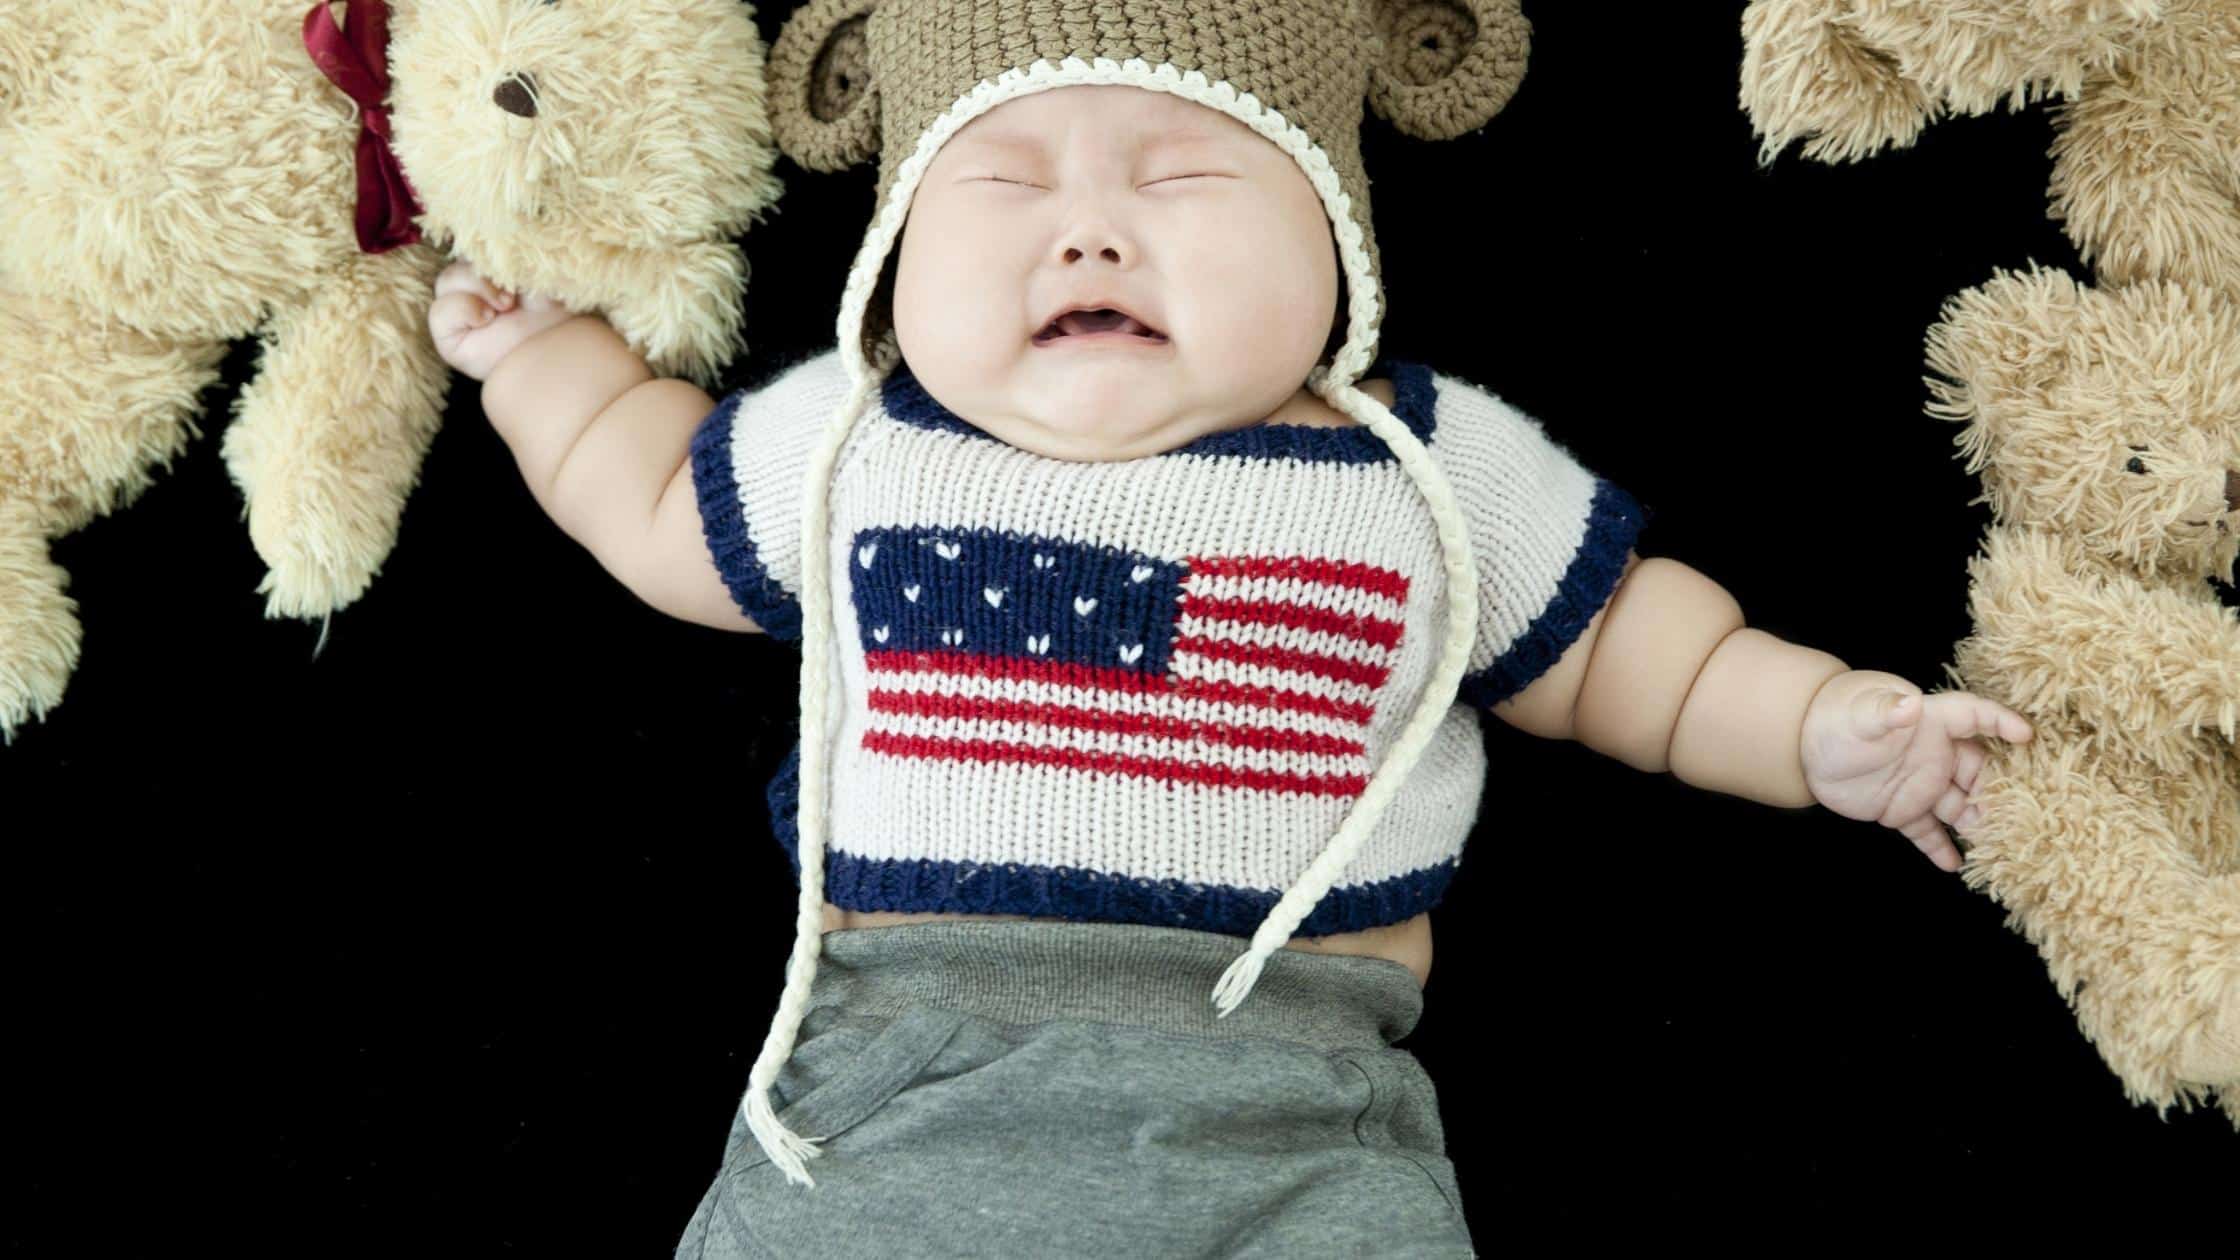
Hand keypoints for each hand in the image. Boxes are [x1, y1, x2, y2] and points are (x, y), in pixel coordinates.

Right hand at [429, 258, 578, 380]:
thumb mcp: (538, 276)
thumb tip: (498, 239)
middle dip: (484, 272)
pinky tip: (486, 318)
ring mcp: (460, 314)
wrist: (558, 350)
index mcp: (490, 274)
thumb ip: (514, 257)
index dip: (488, 250)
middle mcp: (472, 292)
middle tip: (511, 291)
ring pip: (446, 281)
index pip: (470, 248)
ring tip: (504, 305)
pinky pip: (439, 312)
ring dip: (477, 287)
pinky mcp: (450, 340)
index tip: (514, 259)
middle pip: (459, 262)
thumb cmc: (554, 314)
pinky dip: (463, 308)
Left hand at [1799, 671, 2034, 873]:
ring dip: (1977, 826)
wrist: (1806, 751)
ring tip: (1997, 847)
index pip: (1973, 717)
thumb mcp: (1861, 716)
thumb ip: (1885, 712)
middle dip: (1997, 792)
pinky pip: (1928, 832)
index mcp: (1930, 723)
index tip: (2026, 736)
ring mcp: (1921, 785)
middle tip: (2016, 814)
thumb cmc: (1836, 721)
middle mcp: (1935, 755)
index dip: (2000, 722)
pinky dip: (1940, 848)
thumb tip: (1909, 704)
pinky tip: (1954, 866)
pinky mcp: (1902, 811)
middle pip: (1978, 772)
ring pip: (1960, 808)